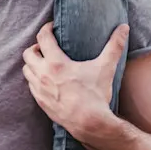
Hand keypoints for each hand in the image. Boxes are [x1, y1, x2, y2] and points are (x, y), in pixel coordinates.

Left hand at [22, 23, 127, 137]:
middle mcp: (43, 74)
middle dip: (36, 47)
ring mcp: (39, 89)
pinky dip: (34, 78)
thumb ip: (114, 46)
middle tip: (46, 47)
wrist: (89, 123)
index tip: (52, 27)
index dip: (46, 28)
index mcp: (56, 63)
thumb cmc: (96, 95)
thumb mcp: (105, 68)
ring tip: (44, 61)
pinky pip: (30, 85)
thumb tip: (124, 27)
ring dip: (32, 63)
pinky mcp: (39, 101)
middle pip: (28, 53)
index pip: (43, 37)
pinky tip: (44, 79)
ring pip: (26, 69)